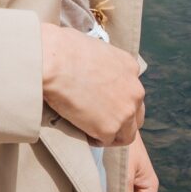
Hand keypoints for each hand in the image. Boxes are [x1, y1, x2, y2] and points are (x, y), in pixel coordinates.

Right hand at [39, 23, 144, 145]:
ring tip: (92, 131)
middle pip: (136, 114)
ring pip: (127, 133)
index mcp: (130, 67)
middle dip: (121, 119)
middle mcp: (135, 90)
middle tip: (100, 121)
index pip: (131, 91)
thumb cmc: (63, 50)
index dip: (117, 99)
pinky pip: (106, 141)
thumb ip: (102, 65)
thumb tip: (91, 72)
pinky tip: (82, 133)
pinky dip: (95, 139)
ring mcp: (125, 111)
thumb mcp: (94, 50)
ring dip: (111, 134)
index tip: (103, 102)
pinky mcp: (109, 128)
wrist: (54, 62)